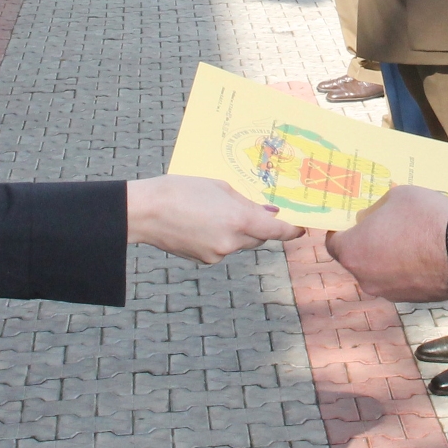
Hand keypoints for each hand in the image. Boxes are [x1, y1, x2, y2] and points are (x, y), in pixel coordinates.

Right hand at [126, 175, 303, 263]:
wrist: (146, 211)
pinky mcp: (204, 260)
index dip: (291, 231)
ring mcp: (218, 254)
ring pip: (239, 244)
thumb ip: (246, 202)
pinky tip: (202, 223)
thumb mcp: (219, 187)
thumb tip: (267, 213)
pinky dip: (220, 238)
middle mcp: (232, 241)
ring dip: (237, 232)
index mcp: (239, 219)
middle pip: (258, 238)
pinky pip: (222, 249)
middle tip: (253, 211)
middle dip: (258, 227)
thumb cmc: (181, 189)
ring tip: (215, 212)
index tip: (300, 229)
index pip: (276, 232)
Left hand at [323, 185, 447, 301]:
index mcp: (353, 252)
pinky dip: (408, 269)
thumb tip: (373, 216)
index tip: (354, 221)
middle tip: (387, 226)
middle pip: (358, 258)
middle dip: (369, 242)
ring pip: (381, 271)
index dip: (342, 230)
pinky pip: (402, 280)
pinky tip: (426, 253)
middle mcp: (365, 278)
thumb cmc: (424, 218)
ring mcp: (390, 293)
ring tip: (412, 238)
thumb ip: (377, 208)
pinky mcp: (413, 299)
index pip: (334, 243)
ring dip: (390, 257)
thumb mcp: (396, 195)